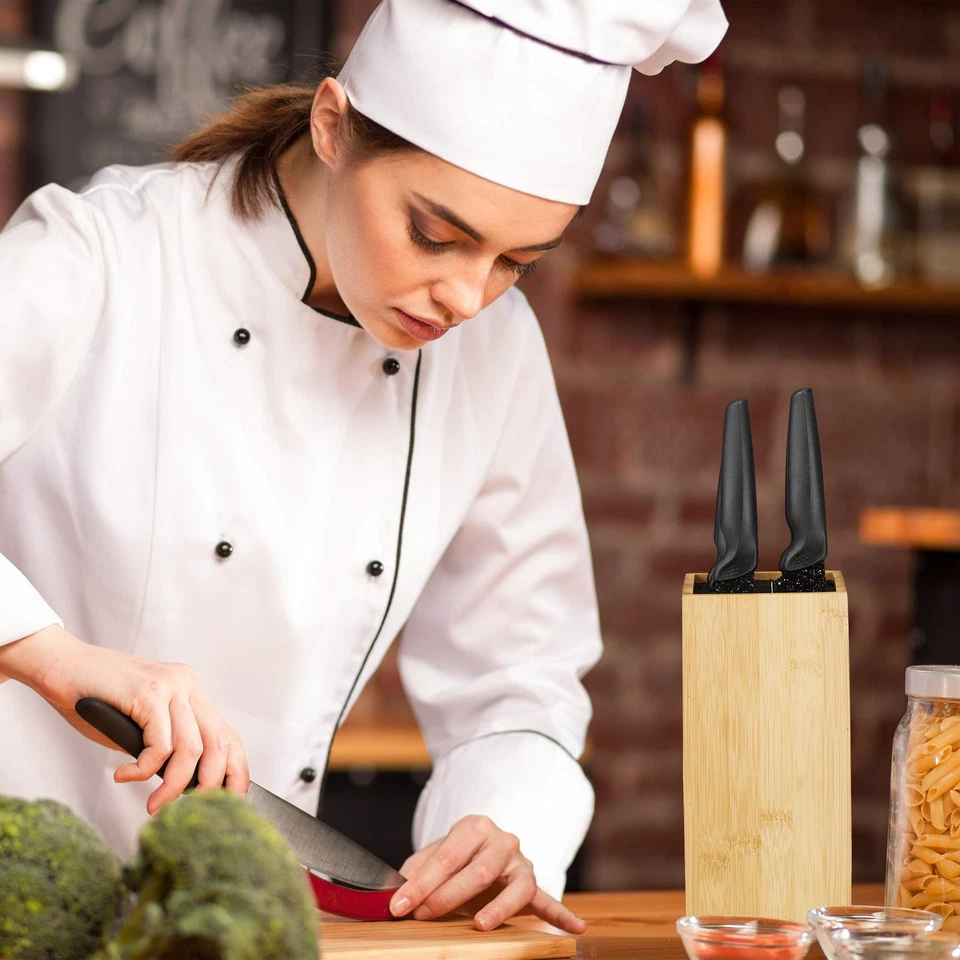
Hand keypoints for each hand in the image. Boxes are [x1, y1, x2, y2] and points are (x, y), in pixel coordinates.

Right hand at [0, 624, 248, 813]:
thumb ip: (165, 746)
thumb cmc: (93, 699)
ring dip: (174, 786)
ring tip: (153, 805)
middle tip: (186, 813)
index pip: (227, 735)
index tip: (230, 801)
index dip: (235, 771)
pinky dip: (143, 770)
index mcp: (190, 691)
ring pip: (192, 749)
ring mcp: (170, 685)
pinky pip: (160, 744)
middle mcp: (187, 684)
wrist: (58, 664)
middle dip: (210, 785)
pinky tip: (123, 775)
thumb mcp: (139, 725)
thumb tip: (187, 786)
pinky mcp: (149, 692)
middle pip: (220, 743)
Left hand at [388, 814, 585, 933]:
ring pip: (513, 887)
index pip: (446, 856)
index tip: (399, 905)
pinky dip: (562, 915)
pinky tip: (576, 927)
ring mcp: (520, 863)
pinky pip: (547, 899)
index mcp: (474, 826)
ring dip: (496, 909)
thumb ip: (416, 872)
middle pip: (478, 871)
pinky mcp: (532, 884)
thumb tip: (392, 893)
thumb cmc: (454, 857)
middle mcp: (502, 840)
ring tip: (478, 924)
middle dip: (446, 895)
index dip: (421, 882)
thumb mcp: (433, 855)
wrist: (483, 849)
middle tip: (423, 914)